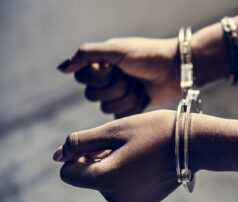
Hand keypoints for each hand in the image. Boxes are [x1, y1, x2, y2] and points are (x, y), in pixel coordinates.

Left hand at [52, 110, 180, 201]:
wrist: (193, 143)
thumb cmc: (153, 131)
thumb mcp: (114, 130)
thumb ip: (80, 143)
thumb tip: (57, 156)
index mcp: (106, 179)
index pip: (68, 173)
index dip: (77, 155)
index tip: (98, 143)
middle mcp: (116, 197)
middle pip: (89, 177)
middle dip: (98, 159)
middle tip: (124, 143)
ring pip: (107, 182)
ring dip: (114, 166)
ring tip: (138, 150)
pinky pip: (124, 188)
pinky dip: (128, 174)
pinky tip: (147, 161)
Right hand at [57, 38, 180, 117]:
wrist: (176, 70)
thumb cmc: (148, 56)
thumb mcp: (116, 50)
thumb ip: (86, 55)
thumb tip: (60, 68)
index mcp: (102, 64)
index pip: (82, 78)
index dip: (97, 77)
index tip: (113, 69)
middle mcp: (108, 80)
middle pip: (93, 95)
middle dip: (115, 87)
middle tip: (131, 78)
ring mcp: (119, 95)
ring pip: (107, 108)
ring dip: (126, 97)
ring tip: (140, 87)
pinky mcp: (130, 109)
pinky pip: (119, 117)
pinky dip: (132, 108)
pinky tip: (144, 98)